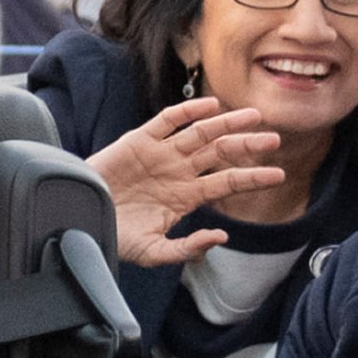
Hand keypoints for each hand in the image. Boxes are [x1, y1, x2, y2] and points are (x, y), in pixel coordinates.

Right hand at [87, 97, 286, 266]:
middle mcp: (180, 171)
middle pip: (222, 153)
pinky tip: (210, 106)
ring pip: (202, 133)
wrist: (78, 219)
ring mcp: (162, 153)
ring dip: (228, 124)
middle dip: (248, 145)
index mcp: (187, 195)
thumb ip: (187, 248)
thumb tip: (221, 238)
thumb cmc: (114, 236)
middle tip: (275, 139)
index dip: (253, 178)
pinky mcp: (139, 139)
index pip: (228, 182)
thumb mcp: (153, 251)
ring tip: (254, 116)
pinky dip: (189, 112)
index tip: (280, 175)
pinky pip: (168, 121)